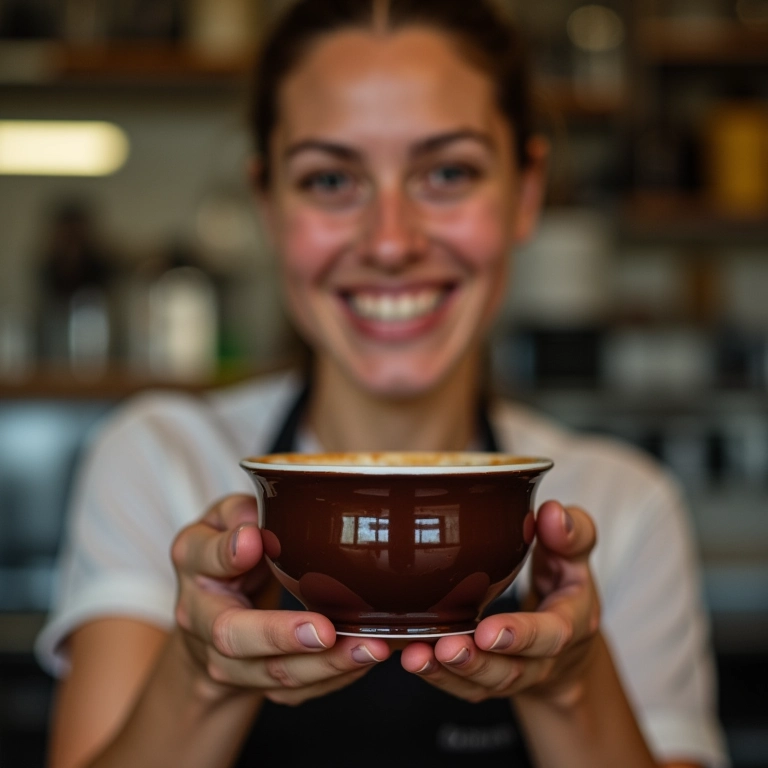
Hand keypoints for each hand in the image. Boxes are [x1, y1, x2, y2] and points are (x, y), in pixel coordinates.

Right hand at [170, 494, 391, 705]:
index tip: (253, 542)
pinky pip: (301, 689)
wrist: (209, 616)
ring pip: (273, 674)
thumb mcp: (225, 519)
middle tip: (323, 629)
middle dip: (280, 635)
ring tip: (369, 647)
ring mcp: (228, 661)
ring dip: (325, 665)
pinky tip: (367, 658)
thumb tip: (256, 525)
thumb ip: (238, 514)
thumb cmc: (227, 552)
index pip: (203, 558)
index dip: (225, 553)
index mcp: (194, 564)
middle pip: (233, 637)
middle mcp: (200, 620)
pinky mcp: (261, 684)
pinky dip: (338, 677)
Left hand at [400, 500, 599, 705]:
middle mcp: (544, 658)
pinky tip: (412, 658)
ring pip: (484, 685)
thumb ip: (572, 534)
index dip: (522, 635)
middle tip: (447, 647)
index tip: (489, 631)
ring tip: (417, 657)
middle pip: (513, 671)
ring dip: (449, 673)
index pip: (552, 635)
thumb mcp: (575, 555)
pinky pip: (464, 687)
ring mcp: (514, 674)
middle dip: (478, 662)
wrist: (567, 642)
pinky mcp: (487, 681)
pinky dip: (436, 676)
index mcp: (572, 622)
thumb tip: (551, 513)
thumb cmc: (564, 584)